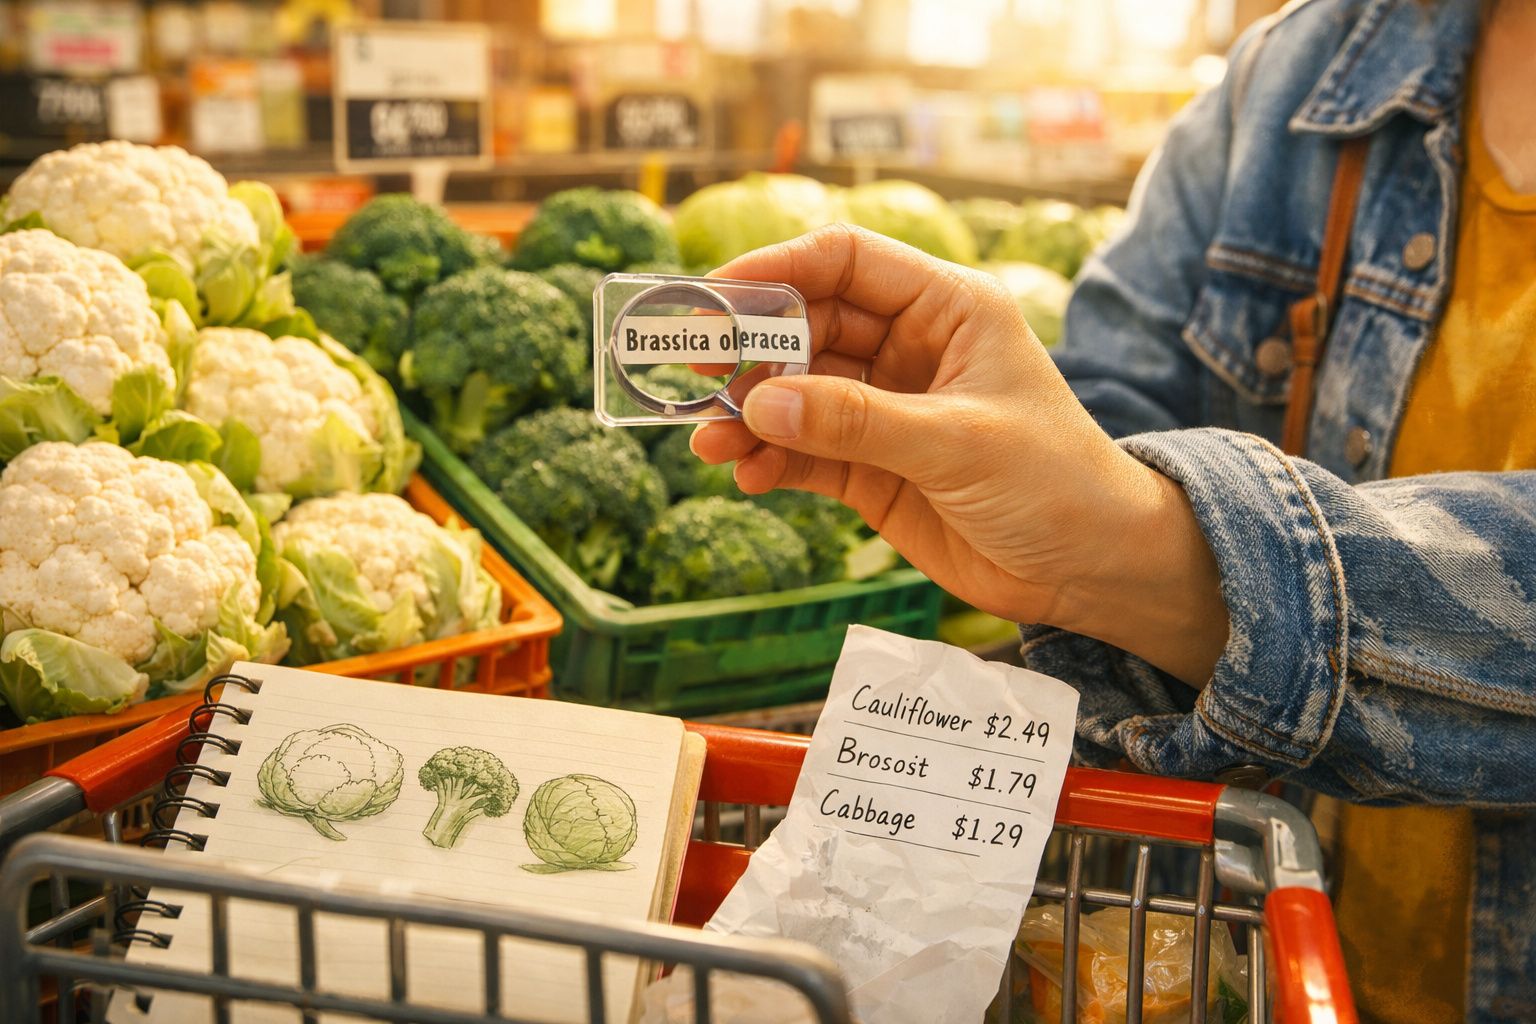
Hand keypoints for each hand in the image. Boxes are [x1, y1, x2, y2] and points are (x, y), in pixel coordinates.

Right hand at [692, 226, 1228, 684]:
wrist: (1090, 569)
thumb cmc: (1054, 483)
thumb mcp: (958, 443)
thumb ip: (858, 422)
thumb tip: (759, 406)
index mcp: (945, 308)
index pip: (844, 261)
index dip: (775, 270)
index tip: (713, 299)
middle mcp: (908, 348)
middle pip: (805, 327)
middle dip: (748, 354)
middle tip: (692, 379)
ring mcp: (885, 409)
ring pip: (794, 394)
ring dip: (747, 415)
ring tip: (708, 446)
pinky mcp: (871, 467)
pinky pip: (802, 451)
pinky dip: (768, 461)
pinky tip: (746, 478)